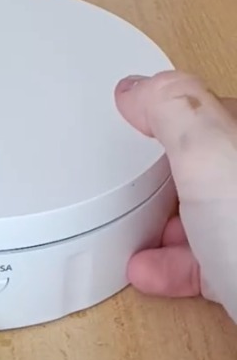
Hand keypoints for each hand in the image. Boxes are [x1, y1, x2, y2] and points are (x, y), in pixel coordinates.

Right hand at [116, 70, 236, 321]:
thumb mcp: (208, 153)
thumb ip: (172, 107)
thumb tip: (139, 89)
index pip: (224, 110)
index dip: (182, 110)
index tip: (143, 115)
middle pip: (219, 165)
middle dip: (177, 168)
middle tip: (141, 170)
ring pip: (216, 217)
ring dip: (170, 220)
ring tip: (135, 227)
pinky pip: (212, 263)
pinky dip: (177, 264)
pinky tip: (148, 270)